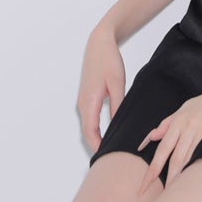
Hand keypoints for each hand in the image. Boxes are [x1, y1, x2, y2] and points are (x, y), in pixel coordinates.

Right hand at [77, 23, 125, 152]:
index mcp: (89, 101)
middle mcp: (83, 103)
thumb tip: (118, 124)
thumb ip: (117, 104)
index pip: (90, 131)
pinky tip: (108, 129)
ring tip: (112, 145)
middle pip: (87, 131)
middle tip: (112, 156)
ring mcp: (83, 100)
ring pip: (88, 124)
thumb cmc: (108, 60)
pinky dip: (96, 127)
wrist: (99, 43)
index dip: (97, 146)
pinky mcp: (87, 96)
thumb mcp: (117, 83)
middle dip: (97, 145)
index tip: (107, 157)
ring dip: (97, 136)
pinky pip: (90, 117)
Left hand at [136, 84, 201, 195]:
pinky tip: (185, 179)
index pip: (162, 150)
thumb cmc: (200, 104)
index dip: (153, 168)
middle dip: (165, 179)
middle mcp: (187, 129)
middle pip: (174, 159)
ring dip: (178, 177)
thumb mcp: (180, 110)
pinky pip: (196, 156)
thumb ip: (165, 124)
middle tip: (157, 196)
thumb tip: (151, 138)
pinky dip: (189, 169)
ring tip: (170, 193)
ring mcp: (199, 134)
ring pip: (186, 160)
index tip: (146, 183)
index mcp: (177, 122)